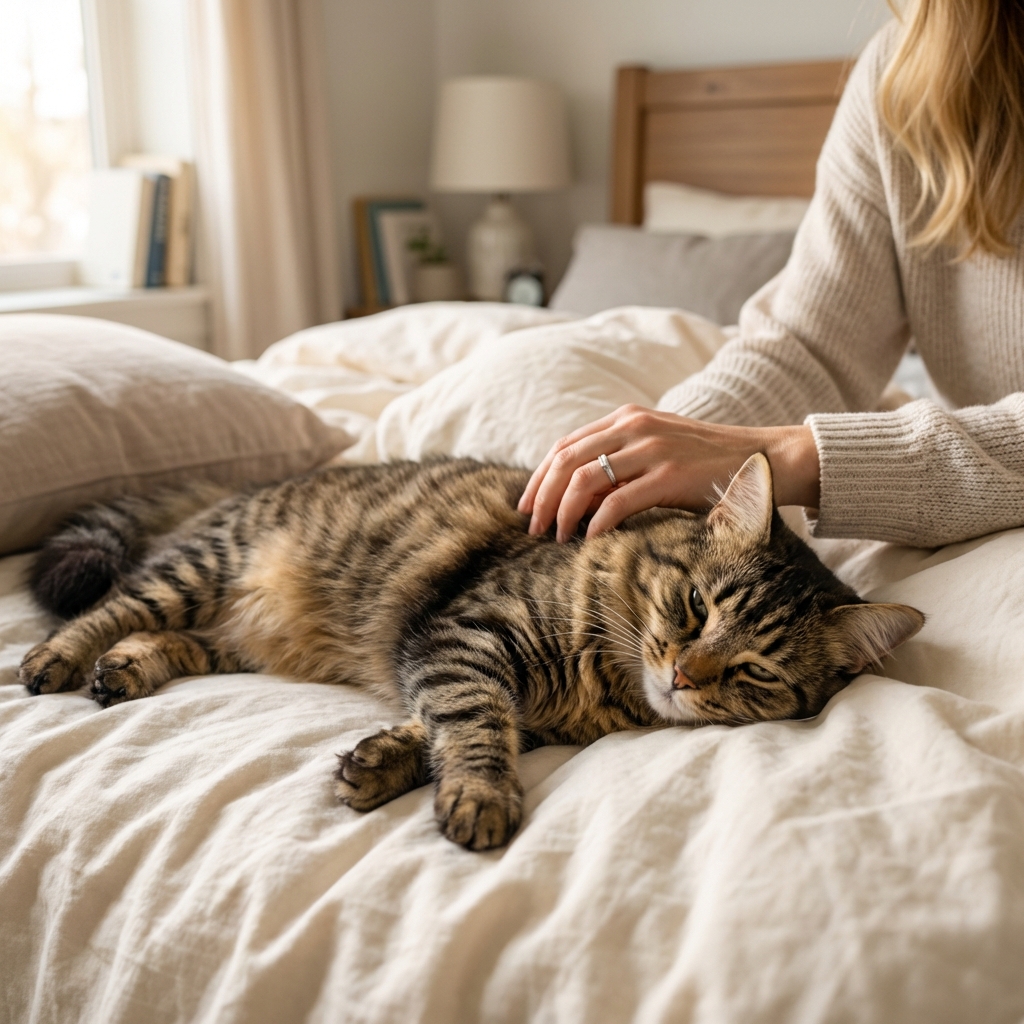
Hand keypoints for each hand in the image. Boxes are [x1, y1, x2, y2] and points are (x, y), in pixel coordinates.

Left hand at [518, 405, 819, 541]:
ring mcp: (652, 449)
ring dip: (563, 512)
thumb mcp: (656, 453)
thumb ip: (618, 465)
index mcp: (626, 418)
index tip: (526, 506)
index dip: (539, 477)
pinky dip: (597, 522)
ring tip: (558, 537)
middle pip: (565, 461)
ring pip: (584, 479)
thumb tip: (573, 498)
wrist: (763, 459)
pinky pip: (617, 501)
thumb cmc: (705, 464)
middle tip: (534, 528)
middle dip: (542, 497)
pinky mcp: (670, 475)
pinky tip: (591, 538)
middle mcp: (635, 427)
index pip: (565, 446)